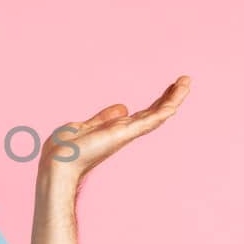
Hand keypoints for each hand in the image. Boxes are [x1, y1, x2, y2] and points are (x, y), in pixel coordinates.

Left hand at [39, 75, 191, 184]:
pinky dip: (163, 110)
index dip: (158, 100)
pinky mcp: (123, 134)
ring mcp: (126, 134)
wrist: (57, 162)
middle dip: (171, 97)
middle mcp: (125, 132)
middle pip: (154, 112)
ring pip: (157, 115)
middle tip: (186, 81)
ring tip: (187, 82)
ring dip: (173, 99)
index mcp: (116, 129)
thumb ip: (105, 117)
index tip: (170, 86)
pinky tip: (175, 102)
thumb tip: (123, 108)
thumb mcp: (87, 125)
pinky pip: (149, 121)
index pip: (144, 113)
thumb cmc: (65, 149)